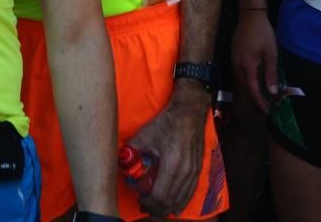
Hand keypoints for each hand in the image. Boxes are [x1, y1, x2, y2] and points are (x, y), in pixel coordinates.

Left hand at [128, 83, 208, 216]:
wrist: (190, 112)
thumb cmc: (167, 122)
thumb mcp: (145, 135)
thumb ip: (133, 149)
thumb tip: (122, 160)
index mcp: (172, 165)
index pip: (160, 196)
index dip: (149, 203)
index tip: (140, 202)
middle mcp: (185, 172)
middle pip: (172, 201)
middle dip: (157, 208)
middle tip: (145, 207)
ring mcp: (194, 172)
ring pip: (182, 199)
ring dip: (169, 207)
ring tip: (157, 208)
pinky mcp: (198, 169)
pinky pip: (190, 192)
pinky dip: (181, 201)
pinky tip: (174, 205)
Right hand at [232, 10, 278, 111]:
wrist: (250, 16)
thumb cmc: (263, 33)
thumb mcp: (271, 53)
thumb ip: (271, 73)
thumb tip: (273, 92)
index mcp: (247, 65)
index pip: (252, 89)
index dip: (259, 102)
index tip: (267, 111)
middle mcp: (237, 65)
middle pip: (244, 87)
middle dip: (254, 99)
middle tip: (265, 107)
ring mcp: (234, 60)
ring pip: (241, 81)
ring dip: (250, 91)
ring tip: (261, 98)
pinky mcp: (234, 55)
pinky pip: (239, 73)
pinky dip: (247, 82)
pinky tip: (254, 82)